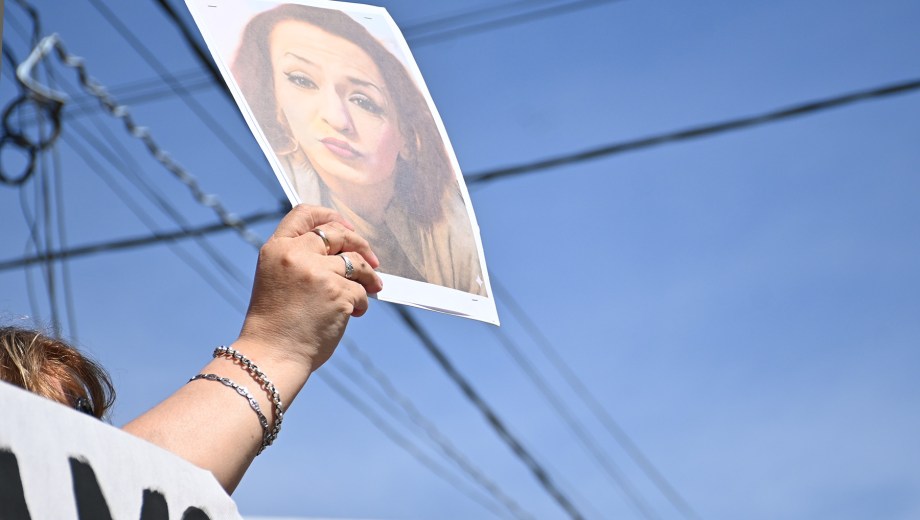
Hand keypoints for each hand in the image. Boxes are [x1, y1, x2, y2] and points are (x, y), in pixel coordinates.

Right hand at [238, 204, 382, 372]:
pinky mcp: (337, 293)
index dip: (330, 215)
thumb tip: (343, 248)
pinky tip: (355, 314)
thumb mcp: (276, 278)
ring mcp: (317, 273)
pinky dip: (363, 302)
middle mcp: (296, 255)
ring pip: (356, 262)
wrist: (272, 355)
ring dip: (369, 276)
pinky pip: (361, 291)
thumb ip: (299, 257)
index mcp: (276, 248)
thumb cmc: (276, 323)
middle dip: (360, 244)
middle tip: (372, 259)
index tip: (346, 227)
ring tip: (371, 288)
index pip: (304, 213)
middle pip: (338, 233)